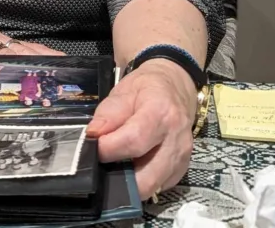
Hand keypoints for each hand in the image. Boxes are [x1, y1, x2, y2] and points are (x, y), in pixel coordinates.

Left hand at [87, 59, 195, 198]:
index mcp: (161, 113)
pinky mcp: (182, 170)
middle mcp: (176, 140)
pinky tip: (133, 164)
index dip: (108, 148)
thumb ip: (108, 114)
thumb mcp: (124, 90)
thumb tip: (92, 136)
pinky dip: (142, 180)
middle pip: (145, 176)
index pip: (133, 141)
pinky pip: (158, 186)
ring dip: (130, 182)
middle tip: (104, 161)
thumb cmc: (147, 87)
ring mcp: (182, 158)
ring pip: (152, 187)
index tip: (93, 146)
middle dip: (119, 175)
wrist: (176, 87)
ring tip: (118, 163)